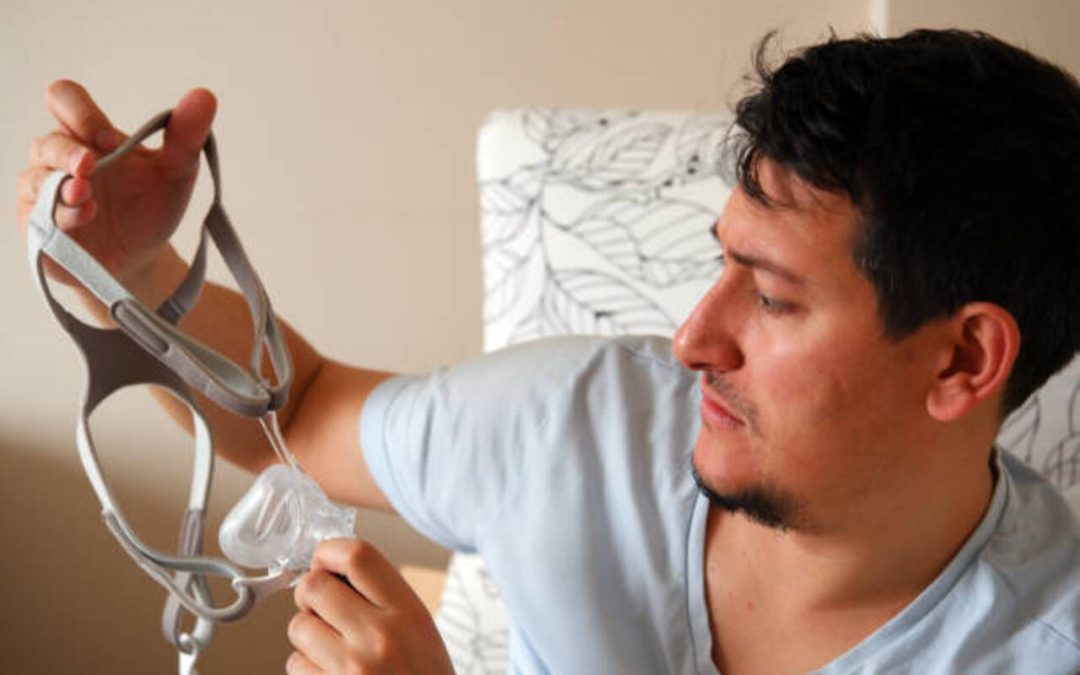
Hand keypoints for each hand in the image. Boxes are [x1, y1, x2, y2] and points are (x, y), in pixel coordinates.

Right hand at [15, 80, 216, 291]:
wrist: (143, 256)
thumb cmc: (150, 206)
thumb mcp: (176, 170)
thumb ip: (186, 134)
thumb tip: (204, 95)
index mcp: (88, 135)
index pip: (65, 100)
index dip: (79, 111)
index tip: (109, 137)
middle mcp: (59, 159)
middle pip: (48, 143)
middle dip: (68, 152)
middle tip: (91, 163)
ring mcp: (44, 193)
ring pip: (36, 180)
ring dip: (61, 186)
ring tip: (85, 193)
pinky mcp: (40, 227)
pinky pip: (39, 217)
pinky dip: (62, 215)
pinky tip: (85, 214)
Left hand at [288, 539, 454, 674]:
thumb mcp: (419, 628)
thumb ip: (382, 596)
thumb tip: (333, 570)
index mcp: (406, 612)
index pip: (357, 556)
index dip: (329, 551)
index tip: (323, 559)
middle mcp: (378, 636)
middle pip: (314, 586)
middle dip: (310, 593)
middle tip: (321, 604)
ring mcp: (351, 668)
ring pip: (298, 626)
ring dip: (307, 633)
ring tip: (332, 645)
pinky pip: (295, 665)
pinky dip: (306, 667)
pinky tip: (330, 672)